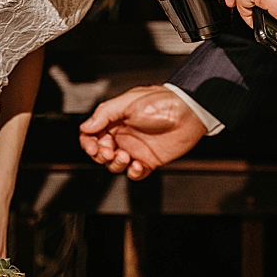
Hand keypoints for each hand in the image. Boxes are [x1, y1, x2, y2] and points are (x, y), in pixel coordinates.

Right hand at [78, 85, 205, 179]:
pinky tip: (138, 164)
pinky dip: (132, 172)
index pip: (92, 134)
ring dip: (115, 164)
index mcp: (115, 120)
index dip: (88, 142)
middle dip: (100, 155)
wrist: (189, 112)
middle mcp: (123, 135)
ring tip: (125, 156)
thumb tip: (86, 126)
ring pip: (115, 165)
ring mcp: (136, 148)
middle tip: (108, 152)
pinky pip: (134, 174)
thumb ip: (104, 114)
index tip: (92, 146)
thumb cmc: (162, 102)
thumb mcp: (128, 102)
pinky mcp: (149, 160)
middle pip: (100, 152)